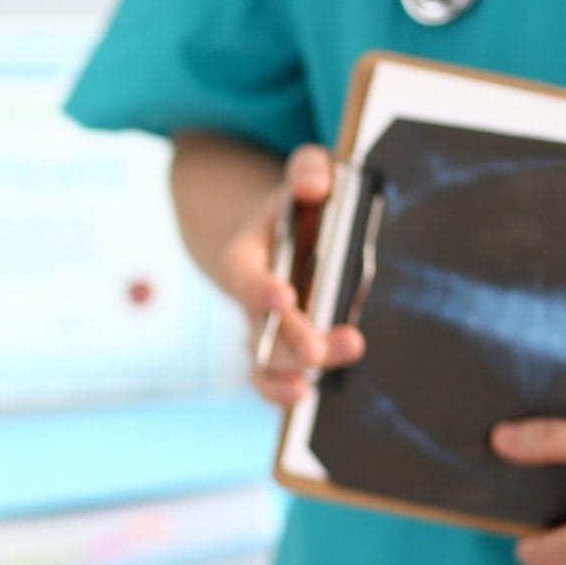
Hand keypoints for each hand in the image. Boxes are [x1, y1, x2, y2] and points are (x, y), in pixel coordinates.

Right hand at [218, 144, 363, 406]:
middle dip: (290, 341)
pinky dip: (280, 392)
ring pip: (264, 362)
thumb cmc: (295, 208)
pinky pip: (271, 378)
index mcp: (245, 257)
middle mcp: (249, 301)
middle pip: (261, 329)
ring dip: (290, 372)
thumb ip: (307, 170)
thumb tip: (314, 186)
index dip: (261, 289)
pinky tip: (304, 394)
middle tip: (319, 351)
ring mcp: (265, 331)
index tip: (283, 297)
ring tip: (320, 377)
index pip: (247, 276)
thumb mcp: (301, 175)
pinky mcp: (282, 351)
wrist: (281, 240)